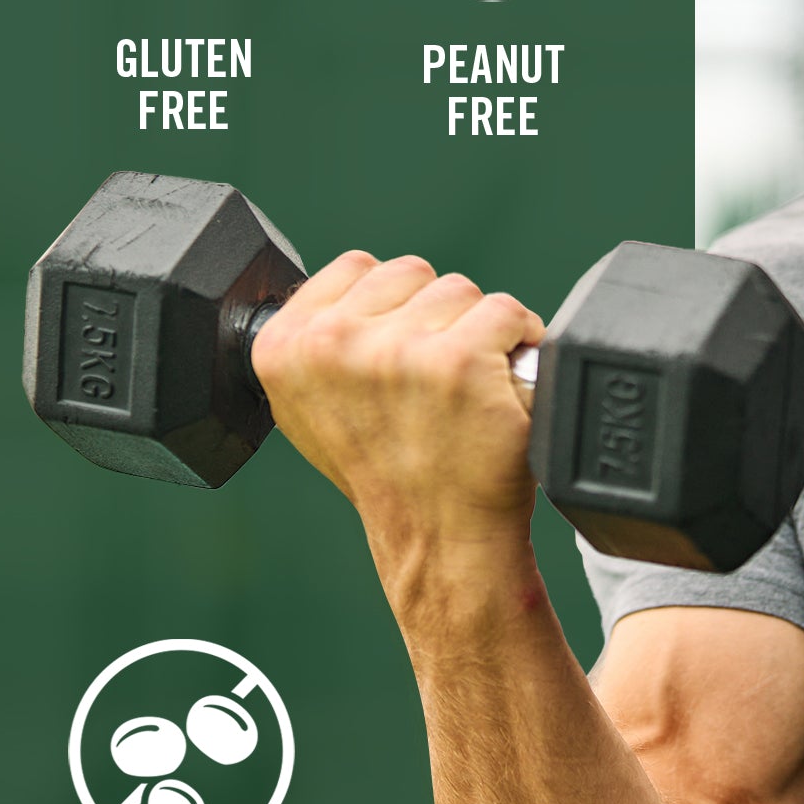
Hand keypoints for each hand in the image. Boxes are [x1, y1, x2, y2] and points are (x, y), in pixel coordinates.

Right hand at [250, 251, 545, 550]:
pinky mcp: (459, 361)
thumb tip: (345, 292)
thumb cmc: (384, 470)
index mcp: (284, 346)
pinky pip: (508, 313)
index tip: (395, 355)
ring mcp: (396, 351)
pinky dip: (518, 344)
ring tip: (460, 389)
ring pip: (461, 291)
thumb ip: (316, 340)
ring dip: (474, 331)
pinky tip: (497, 388)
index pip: (355, 268)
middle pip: (411, 273)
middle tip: (428, 381)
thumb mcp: (310, 404)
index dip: (389, 307)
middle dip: (431, 316)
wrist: (436, 535)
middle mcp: (331, 344)